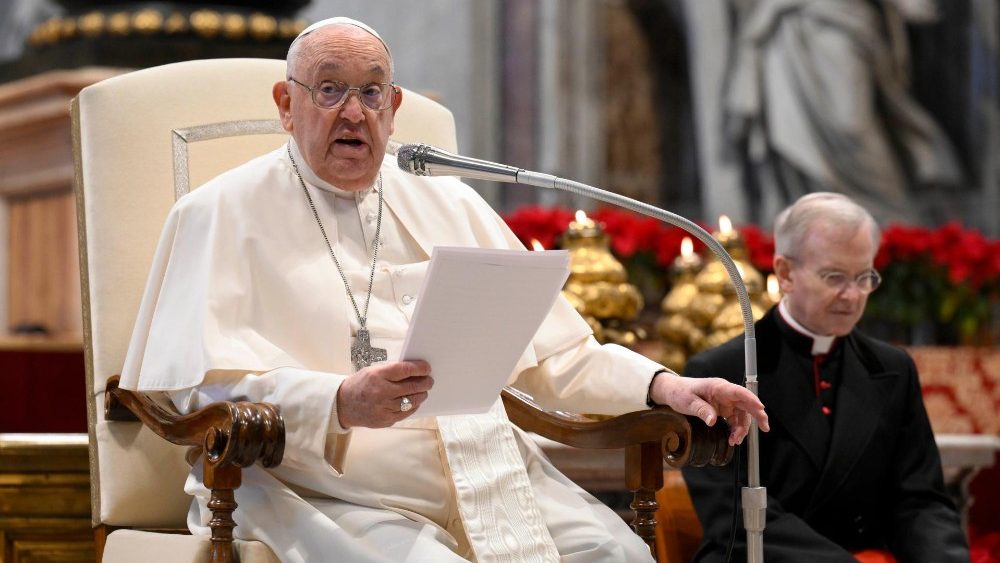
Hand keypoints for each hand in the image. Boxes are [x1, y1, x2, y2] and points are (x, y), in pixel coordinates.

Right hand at [336, 360, 432, 428]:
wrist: (343, 405)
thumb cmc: (360, 384)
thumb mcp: (372, 371)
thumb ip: (392, 371)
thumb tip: (414, 370)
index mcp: (377, 376)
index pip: (405, 370)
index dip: (419, 368)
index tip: (427, 368)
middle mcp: (381, 392)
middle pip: (412, 387)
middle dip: (425, 383)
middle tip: (430, 380)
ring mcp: (383, 408)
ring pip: (411, 401)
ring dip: (421, 395)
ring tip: (424, 391)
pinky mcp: (385, 420)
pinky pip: (405, 413)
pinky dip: (413, 406)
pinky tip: (415, 402)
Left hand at [649, 374, 768, 445]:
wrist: (674, 392)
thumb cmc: (680, 393)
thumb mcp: (688, 402)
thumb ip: (701, 410)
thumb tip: (712, 421)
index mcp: (719, 387)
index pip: (740, 392)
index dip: (752, 400)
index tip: (761, 409)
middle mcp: (726, 394)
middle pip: (747, 403)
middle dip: (757, 415)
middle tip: (765, 428)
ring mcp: (726, 402)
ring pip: (742, 415)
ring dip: (742, 428)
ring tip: (735, 441)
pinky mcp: (723, 409)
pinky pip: (735, 420)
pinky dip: (736, 429)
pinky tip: (733, 438)